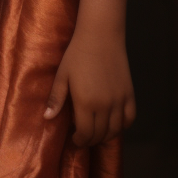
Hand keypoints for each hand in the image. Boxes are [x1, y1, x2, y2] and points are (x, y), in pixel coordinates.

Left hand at [43, 25, 135, 146]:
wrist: (100, 38)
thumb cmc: (76, 56)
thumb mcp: (62, 76)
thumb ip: (56, 99)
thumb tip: (47, 118)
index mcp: (86, 103)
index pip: (85, 132)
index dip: (79, 140)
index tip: (74, 139)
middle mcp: (105, 106)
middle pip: (100, 134)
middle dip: (90, 140)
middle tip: (83, 138)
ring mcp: (119, 101)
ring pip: (116, 130)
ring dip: (106, 136)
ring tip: (96, 134)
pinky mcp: (129, 94)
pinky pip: (130, 118)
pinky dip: (123, 127)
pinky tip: (114, 126)